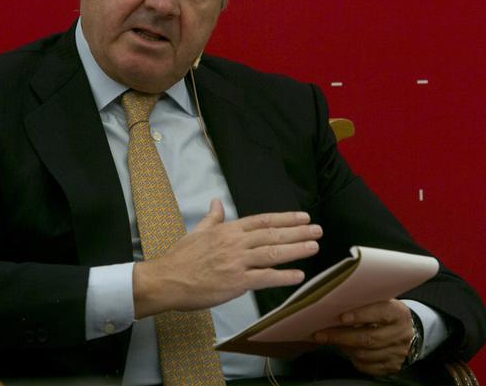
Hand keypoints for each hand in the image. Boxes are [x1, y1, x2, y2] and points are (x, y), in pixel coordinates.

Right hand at [133, 198, 321, 317]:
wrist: (168, 279)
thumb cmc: (181, 257)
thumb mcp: (197, 231)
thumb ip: (212, 217)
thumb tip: (216, 201)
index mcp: (228, 230)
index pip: (263, 221)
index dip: (285, 218)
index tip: (302, 217)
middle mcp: (236, 243)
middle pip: (273, 234)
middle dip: (298, 232)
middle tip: (317, 230)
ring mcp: (237, 262)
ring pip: (273, 253)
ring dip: (296, 250)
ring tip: (314, 246)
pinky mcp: (236, 282)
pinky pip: (265, 278)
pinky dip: (283, 276)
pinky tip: (298, 275)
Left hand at [311, 299, 413, 375]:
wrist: (404, 330)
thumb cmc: (384, 313)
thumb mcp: (380, 302)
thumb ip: (364, 302)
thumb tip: (334, 305)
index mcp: (399, 313)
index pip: (381, 313)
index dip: (360, 315)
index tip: (341, 317)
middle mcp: (401, 334)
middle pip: (369, 338)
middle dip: (341, 336)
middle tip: (322, 334)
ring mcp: (398, 352)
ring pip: (366, 354)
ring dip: (344, 348)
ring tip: (331, 340)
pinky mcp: (392, 366)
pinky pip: (368, 367)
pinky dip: (353, 359)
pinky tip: (346, 350)